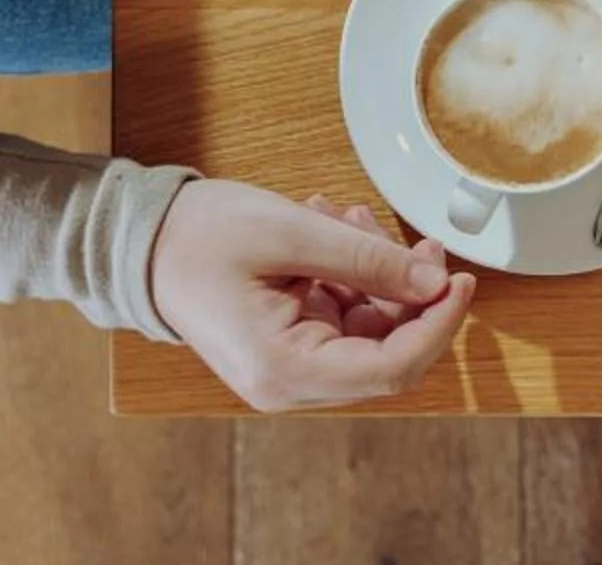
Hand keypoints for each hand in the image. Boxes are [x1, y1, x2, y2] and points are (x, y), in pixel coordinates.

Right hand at [149, 181, 473, 411]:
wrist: (140, 240)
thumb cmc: (197, 238)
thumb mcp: (292, 233)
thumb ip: (368, 260)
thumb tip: (432, 283)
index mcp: (284, 369)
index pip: (393, 367)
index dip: (439, 325)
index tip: (461, 280)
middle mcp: (287, 381)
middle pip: (388, 349)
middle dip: (408, 289)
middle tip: (413, 239)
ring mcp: (289, 364)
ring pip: (370, 324)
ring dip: (375, 271)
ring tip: (348, 220)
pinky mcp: (290, 342)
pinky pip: (344, 312)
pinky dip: (351, 272)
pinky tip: (333, 230)